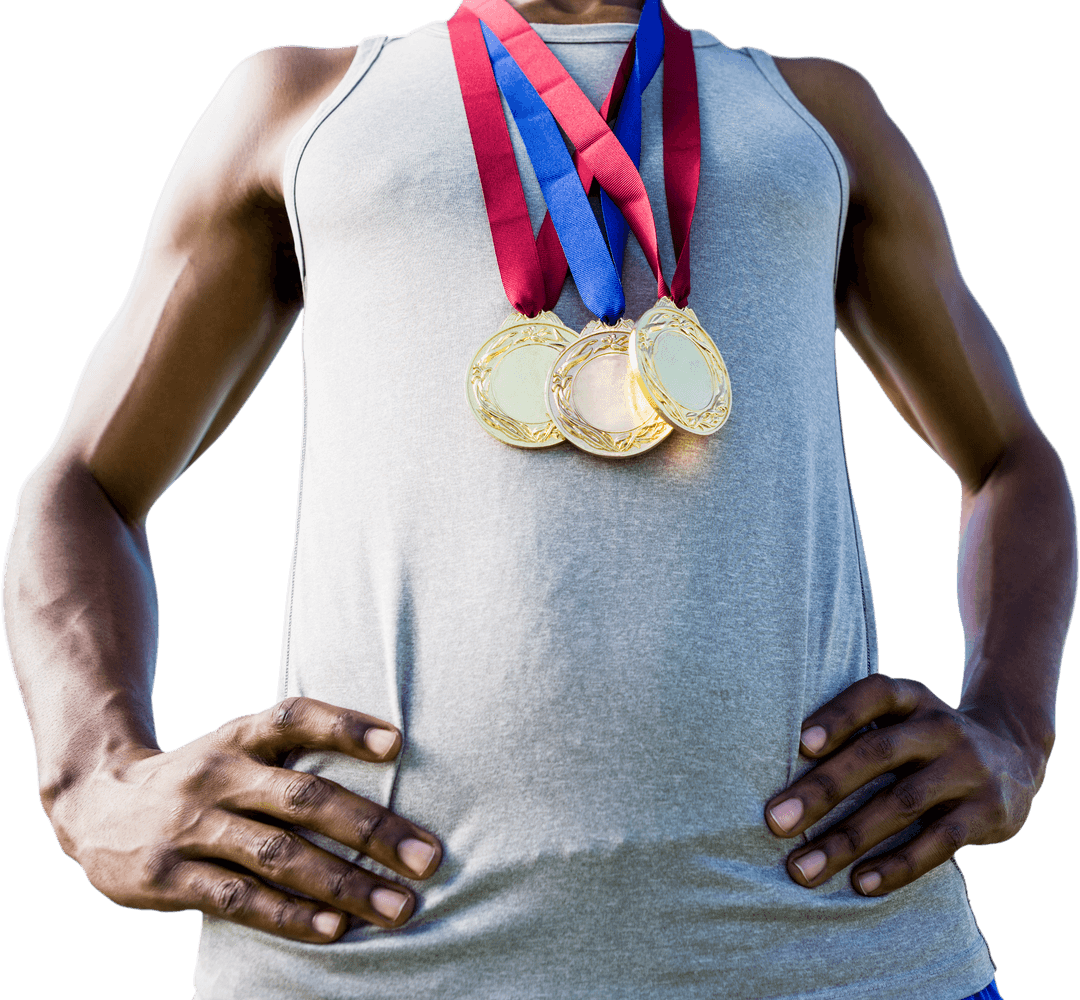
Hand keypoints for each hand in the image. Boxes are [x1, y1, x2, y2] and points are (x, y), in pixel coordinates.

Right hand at [46, 697, 441, 941]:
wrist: (94, 801)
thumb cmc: (201, 778)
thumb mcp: (237, 749)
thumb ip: (295, 759)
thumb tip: (390, 776)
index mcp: (240, 735)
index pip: (296, 718)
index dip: (346, 727)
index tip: (399, 744)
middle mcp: (218, 773)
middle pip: (304, 797)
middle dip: (373, 829)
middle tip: (429, 857)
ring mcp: (190, 824)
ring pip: (278, 855)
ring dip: (344, 883)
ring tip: (398, 906)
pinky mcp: (166, 876)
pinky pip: (237, 898)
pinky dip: (289, 915)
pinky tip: (334, 930)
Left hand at [764, 673, 1041, 895]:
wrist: (1012, 758)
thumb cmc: (921, 741)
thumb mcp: (898, 720)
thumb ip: (854, 734)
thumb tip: (780, 778)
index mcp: (911, 697)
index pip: (873, 694)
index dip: (839, 716)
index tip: (801, 744)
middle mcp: (940, 726)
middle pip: (877, 754)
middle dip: (823, 790)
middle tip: (775, 822)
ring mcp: (967, 768)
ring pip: (901, 804)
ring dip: (847, 839)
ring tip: (803, 868)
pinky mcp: (988, 811)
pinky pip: (938, 841)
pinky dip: (897, 865)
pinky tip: (860, 883)